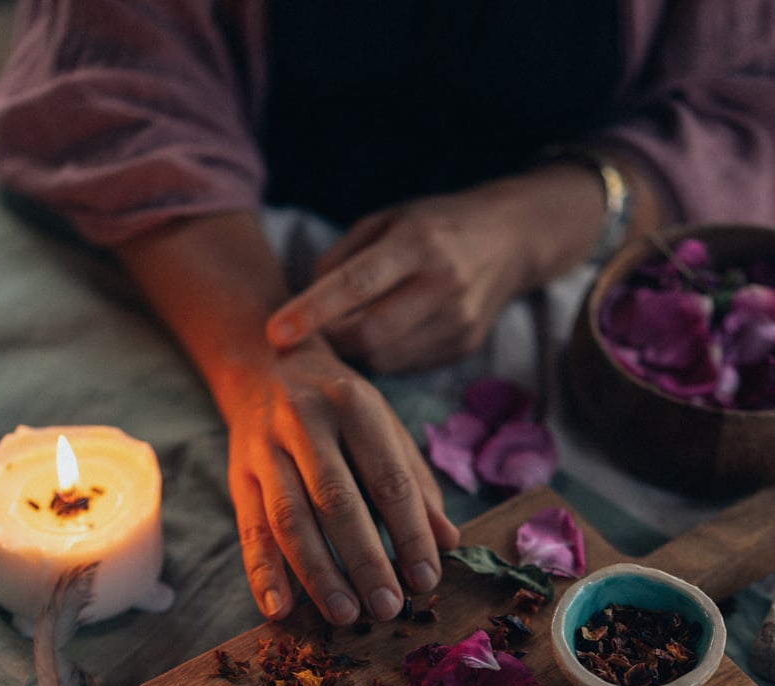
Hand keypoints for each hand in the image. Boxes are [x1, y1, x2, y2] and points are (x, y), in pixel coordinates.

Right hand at [224, 338, 458, 624]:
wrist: (265, 367)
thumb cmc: (340, 409)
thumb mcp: (385, 428)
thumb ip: (416, 483)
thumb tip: (448, 541)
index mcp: (354, 405)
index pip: (388, 478)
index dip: (409, 532)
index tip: (426, 579)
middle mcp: (304, 422)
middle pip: (336, 500)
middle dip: (364, 559)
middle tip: (387, 608)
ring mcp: (265, 450)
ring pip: (289, 518)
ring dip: (316, 573)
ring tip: (343, 614)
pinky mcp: (238, 477)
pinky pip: (250, 530)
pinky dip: (262, 573)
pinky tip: (279, 609)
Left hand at [266, 172, 606, 372]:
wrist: (510, 240)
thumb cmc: (432, 226)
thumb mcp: (384, 220)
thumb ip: (339, 258)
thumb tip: (302, 305)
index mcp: (417, 242)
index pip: (356, 283)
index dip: (312, 311)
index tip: (275, 331)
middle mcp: (442, 284)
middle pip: (369, 334)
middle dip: (328, 342)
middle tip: (300, 339)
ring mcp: (457, 321)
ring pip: (385, 358)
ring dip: (351, 354)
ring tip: (337, 336)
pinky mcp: (464, 347)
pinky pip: (404, 366)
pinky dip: (379, 358)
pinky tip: (374, 340)